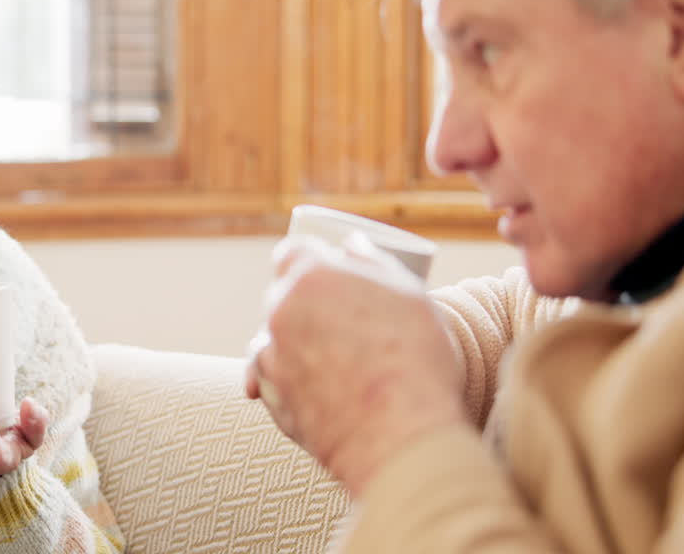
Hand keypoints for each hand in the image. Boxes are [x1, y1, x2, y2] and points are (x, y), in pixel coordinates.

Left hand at [250, 234, 464, 493]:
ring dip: (292, 341)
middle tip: (339, 318)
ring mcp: (273, 355)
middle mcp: (282, 311)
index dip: (308, 260)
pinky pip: (268, 378)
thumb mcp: (409, 297)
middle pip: (282, 295)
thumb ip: (374, 264)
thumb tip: (352, 244)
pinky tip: (311, 385)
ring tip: (330, 357)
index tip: (324, 271)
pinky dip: (284, 377)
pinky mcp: (271, 396)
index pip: (293, 252)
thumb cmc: (414, 362)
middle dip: (304, 301)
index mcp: (313, 277)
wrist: (401, 438)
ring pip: (271, 337)